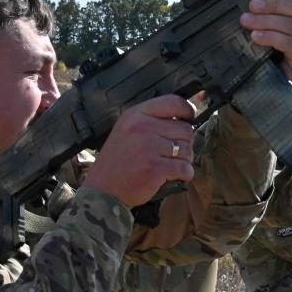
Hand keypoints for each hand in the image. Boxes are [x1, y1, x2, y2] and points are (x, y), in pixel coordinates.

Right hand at [82, 95, 196, 207]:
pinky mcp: (155, 168)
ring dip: (185, 160)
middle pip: (185, 128)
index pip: (173, 102)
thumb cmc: (118, 161)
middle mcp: (142, 127)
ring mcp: (148, 147)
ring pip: (187, 149)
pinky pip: (185, 168)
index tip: (189, 118)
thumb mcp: (127, 129)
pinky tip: (176, 176)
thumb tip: (185, 119)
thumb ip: (151, 121)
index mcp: (136, 114)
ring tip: (171, 165)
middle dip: (185, 143)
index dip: (187, 111)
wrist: (103, 190)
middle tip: (174, 153)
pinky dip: (185, 174)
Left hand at [240, 0, 291, 79]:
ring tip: (248, 21)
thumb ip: (274, 7)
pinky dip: (271, 38)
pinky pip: (290, 44)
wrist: (266, 72)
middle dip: (275, 5)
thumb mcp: (272, 19)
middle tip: (254, 5)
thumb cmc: (270, 43)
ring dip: (267, 22)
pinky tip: (257, 37)